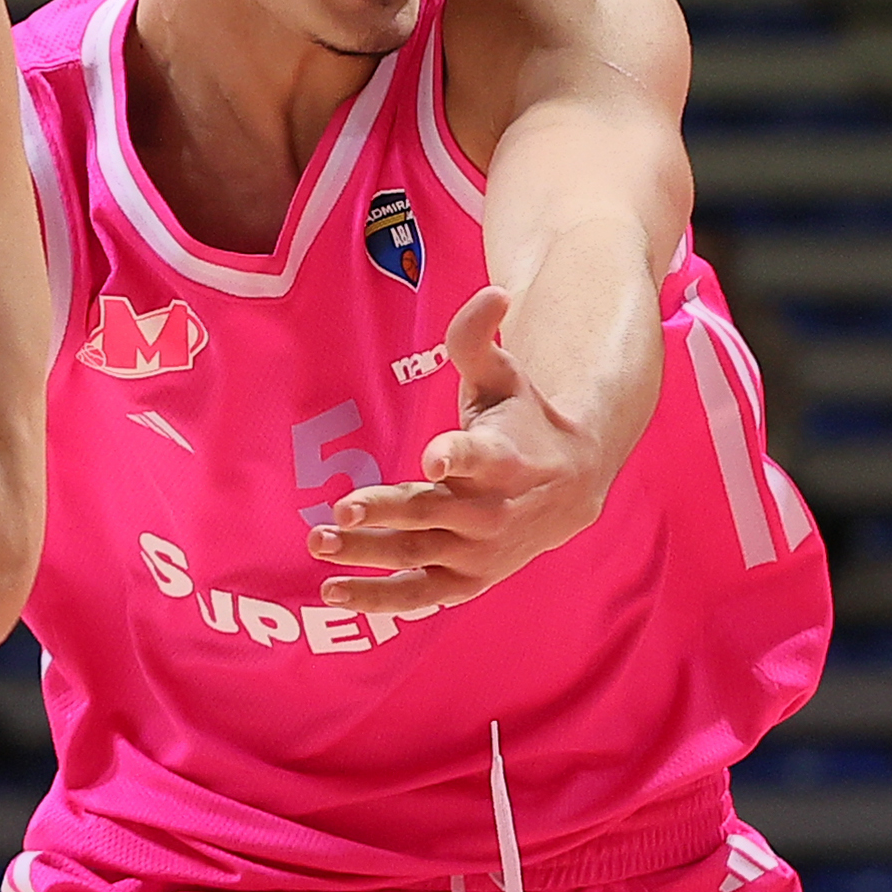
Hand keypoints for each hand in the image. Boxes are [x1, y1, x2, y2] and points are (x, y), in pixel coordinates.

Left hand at [305, 286, 615, 613]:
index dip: (458, 456)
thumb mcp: (505, 374)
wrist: (573, 483)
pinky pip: (424, 596)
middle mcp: (493, 509)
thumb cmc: (525, 418)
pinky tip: (334, 594)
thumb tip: (494, 290)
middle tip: (338, 514)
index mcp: (503, 456)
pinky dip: (383, 601)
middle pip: (434, 512)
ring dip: (368, 558)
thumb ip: (480, 336)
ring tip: (318, 546)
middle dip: (387, 514)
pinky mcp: (470, 578)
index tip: (434, 456)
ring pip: (420, 557)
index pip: (480, 457)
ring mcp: (481, 550)